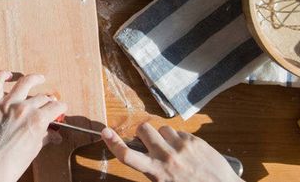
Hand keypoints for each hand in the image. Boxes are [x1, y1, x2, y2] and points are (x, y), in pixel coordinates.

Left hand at [0, 72, 66, 181]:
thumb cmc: (13, 162)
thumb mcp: (35, 148)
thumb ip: (44, 136)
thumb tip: (54, 136)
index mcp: (38, 120)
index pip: (55, 107)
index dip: (61, 107)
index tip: (61, 107)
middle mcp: (24, 108)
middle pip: (42, 97)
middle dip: (48, 99)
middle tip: (49, 101)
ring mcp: (7, 104)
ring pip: (24, 83)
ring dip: (34, 78)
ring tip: (38, 78)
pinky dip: (2, 76)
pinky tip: (8, 74)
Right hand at [101, 123, 242, 181]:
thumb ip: (151, 170)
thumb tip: (141, 155)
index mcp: (156, 171)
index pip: (128, 155)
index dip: (113, 143)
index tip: (105, 132)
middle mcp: (167, 157)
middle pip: (143, 130)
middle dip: (142, 133)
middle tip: (148, 142)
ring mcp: (181, 146)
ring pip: (161, 128)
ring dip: (162, 136)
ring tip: (171, 148)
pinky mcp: (194, 140)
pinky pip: (178, 131)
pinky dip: (178, 138)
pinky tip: (185, 151)